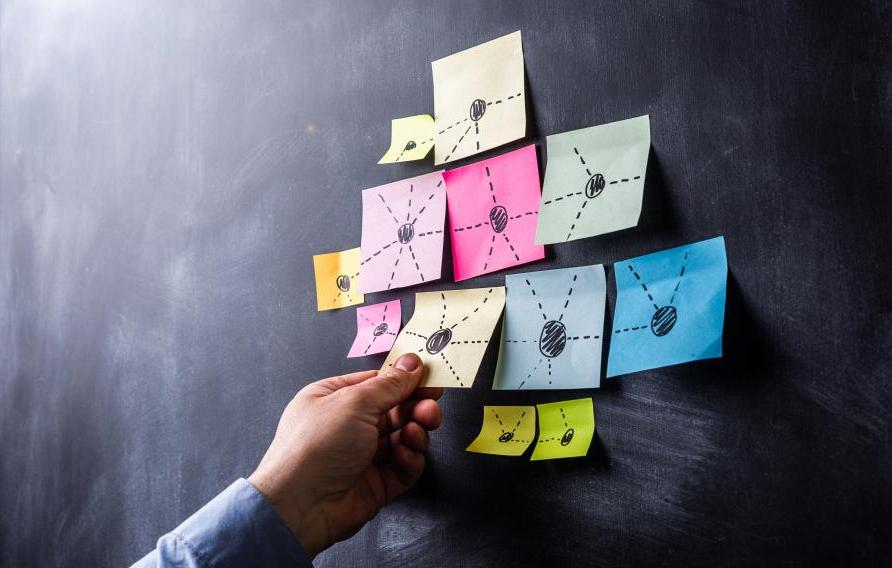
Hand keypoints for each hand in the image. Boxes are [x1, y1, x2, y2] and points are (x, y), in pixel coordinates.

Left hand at [248, 353, 441, 557]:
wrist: (301, 506)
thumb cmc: (314, 448)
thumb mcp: (354, 402)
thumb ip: (389, 384)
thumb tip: (411, 364)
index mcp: (334, 399)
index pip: (378, 384)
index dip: (405, 380)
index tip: (430, 377)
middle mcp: (348, 426)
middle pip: (395, 410)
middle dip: (416, 407)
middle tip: (430, 407)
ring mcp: (362, 456)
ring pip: (403, 438)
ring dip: (415, 432)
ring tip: (414, 432)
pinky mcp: (375, 484)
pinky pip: (404, 467)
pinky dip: (410, 460)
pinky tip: (405, 455)